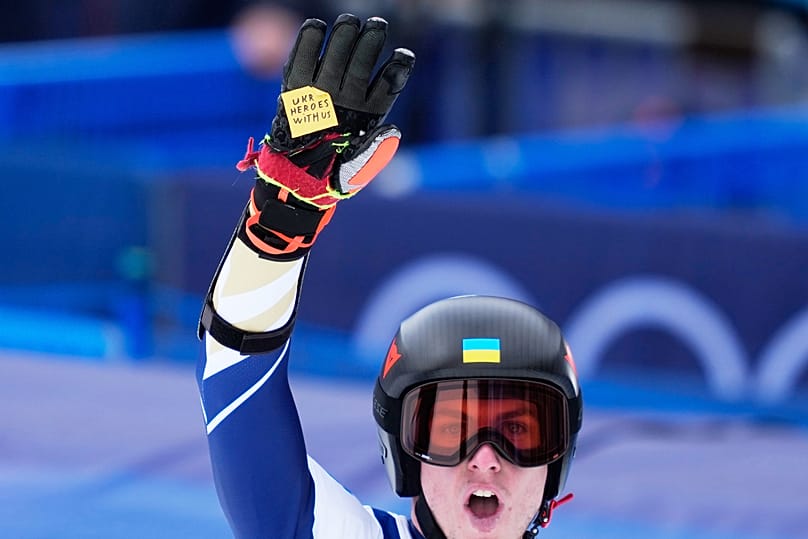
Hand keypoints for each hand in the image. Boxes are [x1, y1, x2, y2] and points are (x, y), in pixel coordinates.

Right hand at [236, 14, 414, 257]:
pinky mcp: (297, 91)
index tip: (404, 56)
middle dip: (371, 42)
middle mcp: (349, 98)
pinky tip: (315, 27)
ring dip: (345, 37)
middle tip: (376, 25)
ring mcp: (324, 91)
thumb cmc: (332, 179)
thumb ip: (375, 153)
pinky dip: (307, 44)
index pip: (389, 84)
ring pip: (338, 57)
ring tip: (350, 22)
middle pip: (362, 62)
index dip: (397, 68)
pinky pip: (302, 62)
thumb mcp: (357, 171)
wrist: (296, 182)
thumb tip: (394, 131)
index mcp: (370, 113)